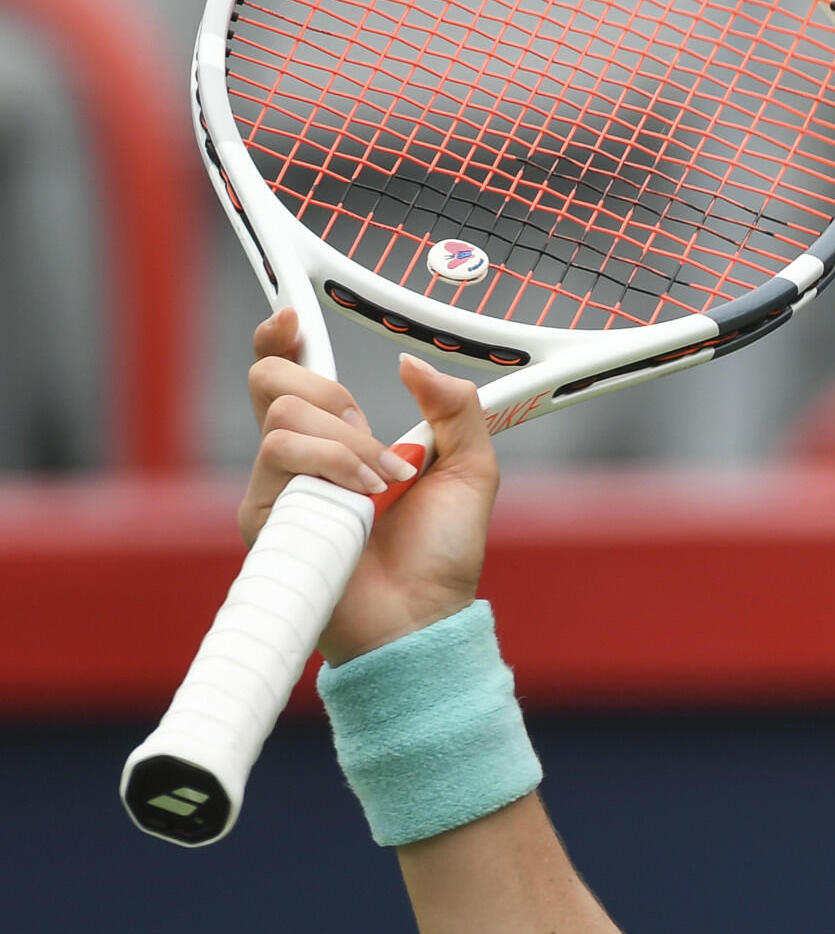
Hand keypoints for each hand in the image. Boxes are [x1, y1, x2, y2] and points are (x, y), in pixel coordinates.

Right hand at [241, 308, 499, 665]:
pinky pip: (282, 457)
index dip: (278, 342)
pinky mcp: (263, 516)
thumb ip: (454, 409)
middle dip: (330, 395)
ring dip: (347, 442)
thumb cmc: (441, 553)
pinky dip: (335, 467)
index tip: (291, 318)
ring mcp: (276, 488)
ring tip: (384, 484)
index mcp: (338, 442)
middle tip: (373, 436)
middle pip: (271, 383)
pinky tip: (365, 499)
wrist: (423, 615)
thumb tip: (411, 363)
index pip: (289, 379)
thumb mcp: (470, 468)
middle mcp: (297, 461)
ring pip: (284, 418)